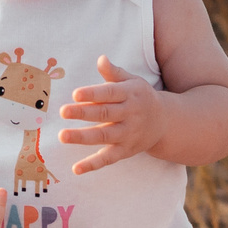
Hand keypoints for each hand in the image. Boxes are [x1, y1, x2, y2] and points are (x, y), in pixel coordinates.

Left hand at [58, 56, 166, 173]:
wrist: (165, 122)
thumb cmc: (140, 97)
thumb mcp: (132, 81)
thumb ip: (114, 73)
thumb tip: (101, 59)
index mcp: (130, 94)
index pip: (110, 93)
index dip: (93, 94)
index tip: (75, 94)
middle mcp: (130, 114)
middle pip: (104, 114)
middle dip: (83, 113)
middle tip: (63, 111)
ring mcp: (128, 134)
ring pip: (104, 136)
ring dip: (83, 137)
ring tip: (62, 135)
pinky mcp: (125, 151)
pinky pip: (108, 158)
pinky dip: (93, 165)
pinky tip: (76, 169)